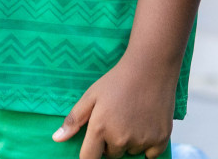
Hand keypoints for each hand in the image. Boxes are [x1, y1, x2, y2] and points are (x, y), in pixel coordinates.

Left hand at [54, 54, 174, 158]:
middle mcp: (121, 139)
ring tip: (133, 117)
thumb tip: (57, 139)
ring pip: (131, 152)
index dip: (91, 153)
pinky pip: (151, 154)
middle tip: (117, 119)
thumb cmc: (118, 80)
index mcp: (100, 129)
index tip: (95, 145)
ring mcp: (142, 140)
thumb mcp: (91, 95)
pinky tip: (147, 124)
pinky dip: (149, 145)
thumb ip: (74, 119)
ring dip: (130, 142)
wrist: (151, 67)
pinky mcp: (161, 139)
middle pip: (112, 154)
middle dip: (111, 142)